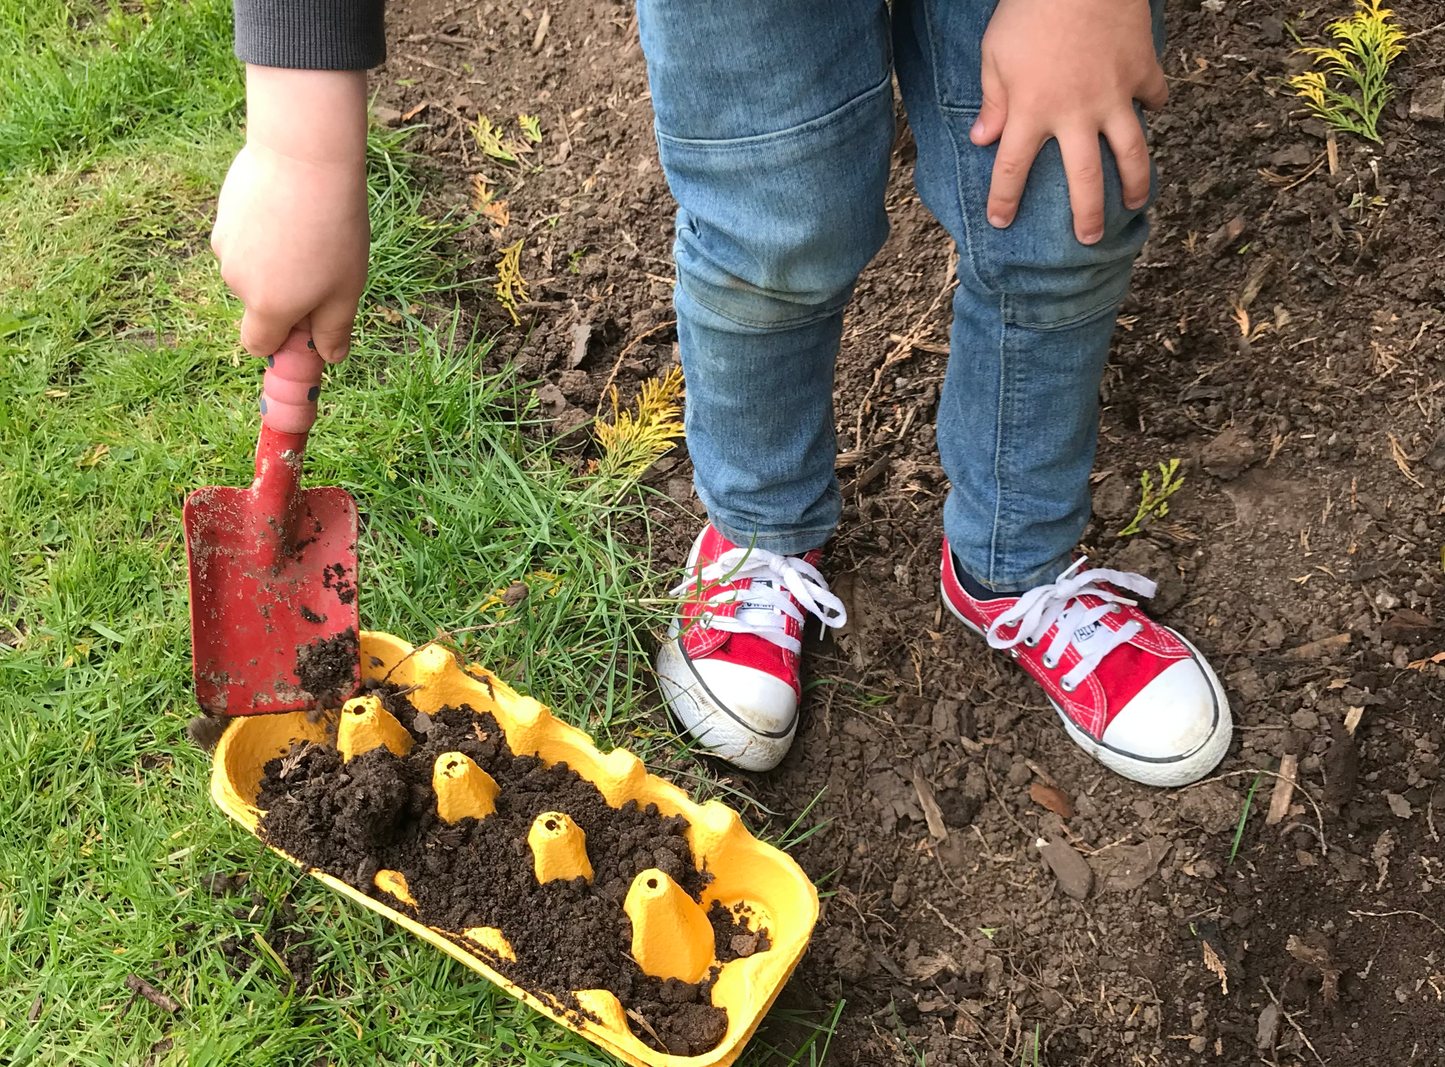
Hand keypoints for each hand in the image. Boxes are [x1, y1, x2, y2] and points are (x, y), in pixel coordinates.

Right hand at [211, 67, 368, 362]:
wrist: (304, 157)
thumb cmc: (333, 230)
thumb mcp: (346, 289)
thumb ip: (334, 330)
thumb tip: (330, 358)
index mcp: (267, 307)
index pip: (258, 345)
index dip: (282, 342)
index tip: (307, 324)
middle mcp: (236, 280)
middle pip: (258, 303)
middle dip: (285, 295)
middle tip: (322, 263)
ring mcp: (224, 243)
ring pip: (251, 266)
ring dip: (275, 260)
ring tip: (307, 228)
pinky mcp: (222, 211)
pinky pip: (245, 235)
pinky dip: (264, 230)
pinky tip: (288, 206)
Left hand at [969, 0, 1165, 244]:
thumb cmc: (1030, 8)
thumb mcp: (995, 53)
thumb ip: (992, 99)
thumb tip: (982, 138)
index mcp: (1031, 113)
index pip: (1012, 171)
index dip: (1005, 200)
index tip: (1001, 221)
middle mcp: (1075, 115)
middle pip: (1084, 181)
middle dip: (1087, 216)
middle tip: (1089, 238)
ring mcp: (1114, 96)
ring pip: (1131, 153)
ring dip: (1135, 182)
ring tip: (1135, 202)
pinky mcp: (1142, 69)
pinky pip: (1153, 96)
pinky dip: (1154, 104)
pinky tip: (1151, 111)